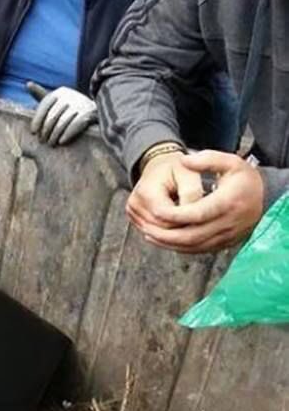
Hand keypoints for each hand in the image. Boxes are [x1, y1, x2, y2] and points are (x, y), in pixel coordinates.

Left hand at [27, 82, 96, 145]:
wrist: (95, 112)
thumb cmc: (69, 109)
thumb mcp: (56, 101)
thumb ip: (41, 95)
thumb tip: (28, 84)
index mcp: (60, 92)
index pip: (44, 105)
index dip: (37, 119)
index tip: (33, 132)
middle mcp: (70, 95)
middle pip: (52, 115)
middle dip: (46, 130)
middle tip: (42, 141)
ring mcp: (81, 103)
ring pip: (62, 121)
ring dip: (55, 135)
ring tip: (51, 143)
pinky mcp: (90, 112)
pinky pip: (75, 125)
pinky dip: (67, 134)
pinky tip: (62, 141)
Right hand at [126, 151, 204, 230]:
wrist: (159, 165)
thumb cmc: (176, 168)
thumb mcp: (188, 173)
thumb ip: (191, 193)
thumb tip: (194, 216)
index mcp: (146, 192)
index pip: (165, 217)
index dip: (185, 220)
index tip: (203, 216)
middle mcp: (134, 204)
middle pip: (161, 228)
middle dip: (182, 226)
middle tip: (200, 220)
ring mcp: (132, 212)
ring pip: (157, 233)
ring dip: (175, 230)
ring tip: (191, 219)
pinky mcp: (133, 218)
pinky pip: (152, 232)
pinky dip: (167, 230)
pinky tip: (179, 221)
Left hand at [137, 150, 263, 253]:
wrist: (265, 197)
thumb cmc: (243, 178)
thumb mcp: (230, 162)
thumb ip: (207, 159)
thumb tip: (184, 160)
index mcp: (229, 202)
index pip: (198, 214)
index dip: (176, 215)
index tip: (157, 212)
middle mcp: (229, 223)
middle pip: (193, 235)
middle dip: (167, 235)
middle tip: (146, 228)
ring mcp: (228, 236)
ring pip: (194, 246)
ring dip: (170, 243)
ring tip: (149, 235)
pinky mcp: (225, 244)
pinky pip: (199, 250)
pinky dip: (180, 248)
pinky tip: (164, 241)